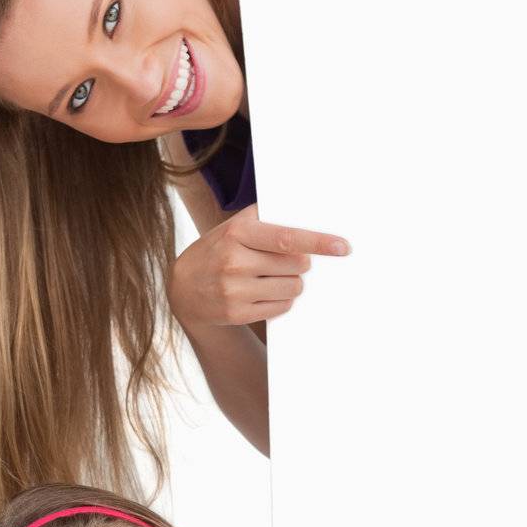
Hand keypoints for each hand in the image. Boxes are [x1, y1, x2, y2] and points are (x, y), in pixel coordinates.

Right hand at [167, 203, 350, 332]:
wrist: (183, 289)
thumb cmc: (217, 251)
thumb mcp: (233, 227)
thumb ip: (266, 219)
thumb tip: (305, 213)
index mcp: (238, 233)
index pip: (287, 238)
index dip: (318, 242)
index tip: (342, 246)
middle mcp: (235, 261)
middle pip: (297, 265)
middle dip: (301, 264)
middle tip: (287, 262)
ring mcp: (235, 290)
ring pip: (292, 288)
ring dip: (292, 283)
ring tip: (271, 278)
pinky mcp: (237, 313)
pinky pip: (281, 306)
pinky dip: (281, 300)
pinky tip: (263, 293)